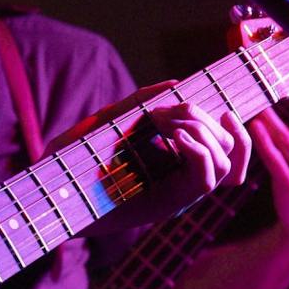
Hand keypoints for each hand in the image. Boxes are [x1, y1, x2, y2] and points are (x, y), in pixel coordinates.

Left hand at [80, 90, 250, 234]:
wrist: (51, 190)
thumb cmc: (73, 159)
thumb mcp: (109, 120)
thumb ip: (140, 102)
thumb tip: (176, 84)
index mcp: (174, 163)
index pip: (229, 154)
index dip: (237, 132)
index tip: (225, 110)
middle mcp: (181, 180)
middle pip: (230, 152)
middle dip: (207, 120)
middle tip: (172, 111)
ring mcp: (176, 193)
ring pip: (224, 165)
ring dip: (204, 133)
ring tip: (170, 125)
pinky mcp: (166, 203)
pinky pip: (204, 181)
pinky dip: (199, 152)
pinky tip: (175, 138)